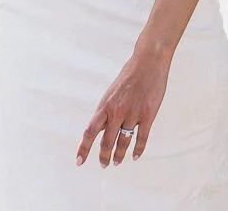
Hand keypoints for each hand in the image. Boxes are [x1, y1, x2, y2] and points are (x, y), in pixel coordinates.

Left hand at [76, 44, 170, 167]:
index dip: (83, 148)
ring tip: (116, 162)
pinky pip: (141, 137)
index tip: (79, 161)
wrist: (148, 62)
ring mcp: (132, 114)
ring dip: (119, 155)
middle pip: (107, 141)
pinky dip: (138, 149)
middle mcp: (116, 112)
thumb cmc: (128, 77)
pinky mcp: (148, 115)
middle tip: (103, 165)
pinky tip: (135, 156)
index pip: (90, 132)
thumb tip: (100, 129)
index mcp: (105, 105)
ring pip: (123, 142)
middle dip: (104, 156)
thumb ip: (106, 111)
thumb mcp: (111, 93)